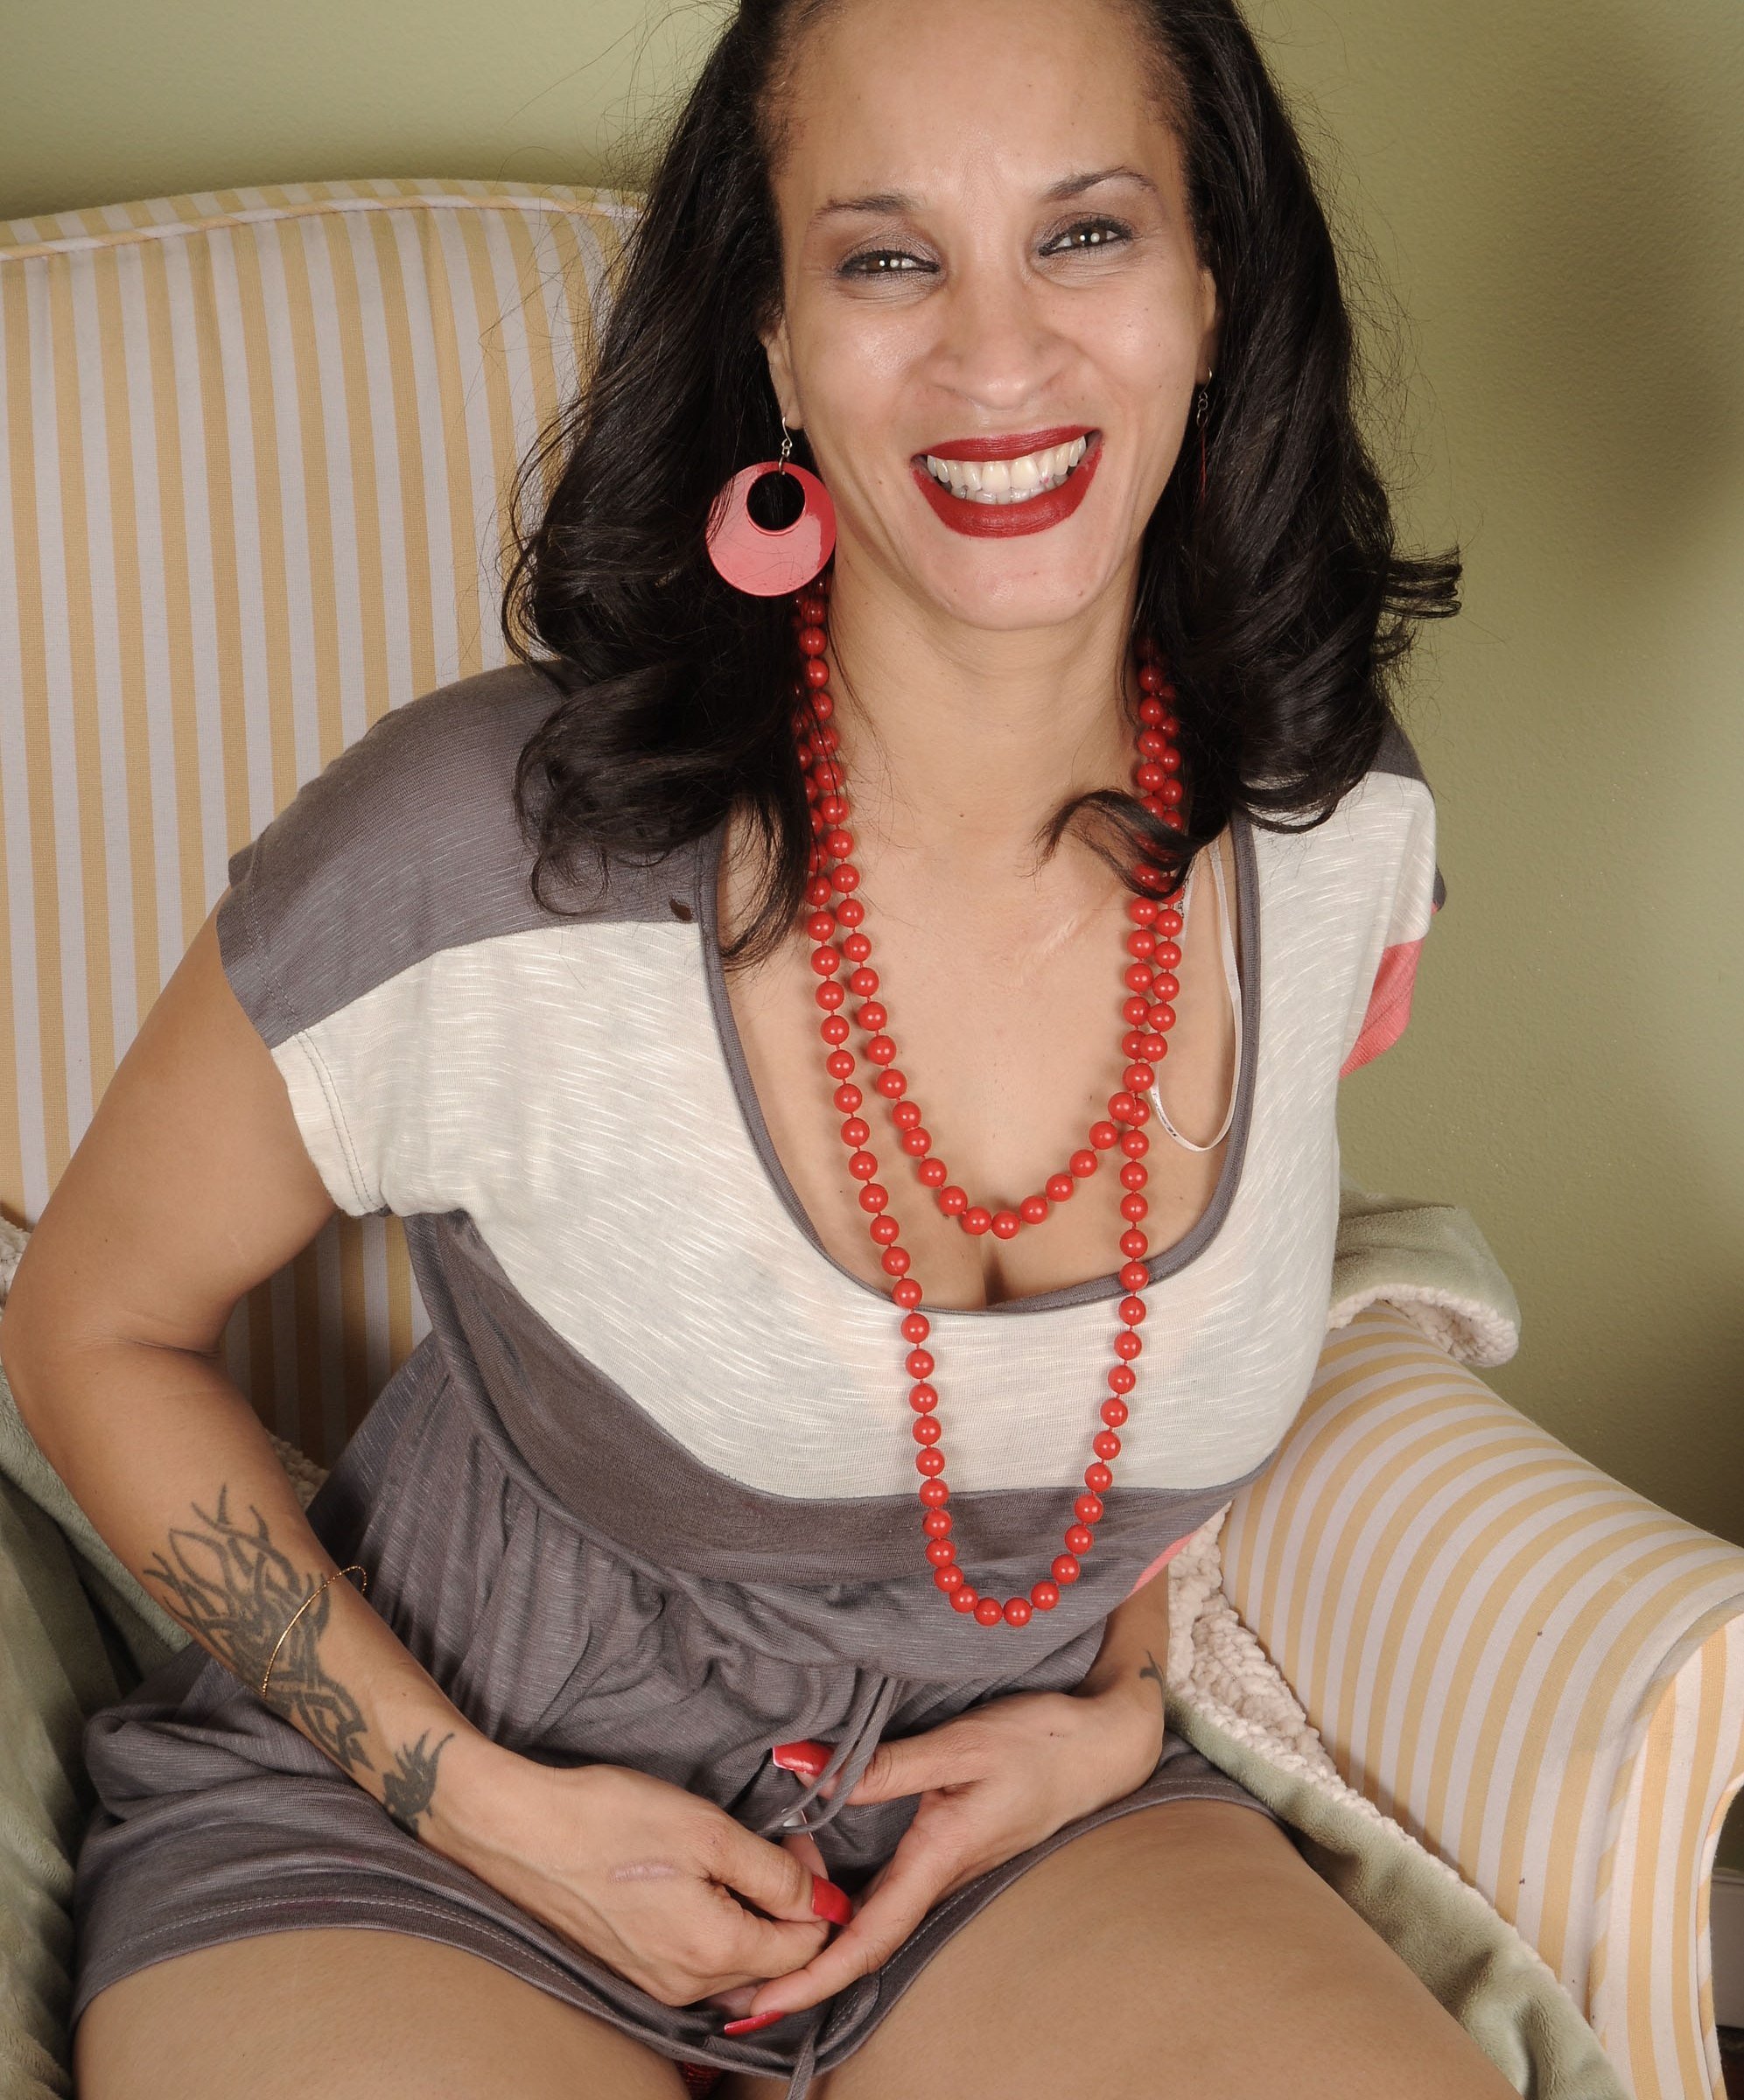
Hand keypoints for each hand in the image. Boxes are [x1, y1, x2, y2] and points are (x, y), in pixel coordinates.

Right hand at [424, 1737, 845, 2007]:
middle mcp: (688, 1987)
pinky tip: (697, 1878)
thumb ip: (776, 1875)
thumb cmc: (610, 1820)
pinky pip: (700, 1962)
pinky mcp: (634, 1970)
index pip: (806, 1946)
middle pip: (773, 1960)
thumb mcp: (709, 1831)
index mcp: (714, 1953)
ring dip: (751, 1913)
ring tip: (730, 1854)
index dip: (815, 1889)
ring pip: (738, 1963)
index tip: (794, 1839)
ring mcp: (657, 1984)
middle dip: (786, 1902)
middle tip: (768, 1838)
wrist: (519, 1831)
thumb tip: (827, 1906)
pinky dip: (716, 1925)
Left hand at [741, 1680, 1165, 2019]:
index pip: (867, 1938)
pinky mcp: (949, 1851)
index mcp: (938, 1859)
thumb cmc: (1038, 1742)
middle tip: (734, 1990)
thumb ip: (882, 1764)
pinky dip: (846, 1912)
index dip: (815, 1976)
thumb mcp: (959, 1744)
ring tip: (759, 1952)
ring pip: (876, 1923)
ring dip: (821, 1945)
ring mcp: (947, 1869)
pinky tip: (817, 1901)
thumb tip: (803, 1767)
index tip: (765, 2003)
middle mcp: (940, 1877)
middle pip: (865, 1946)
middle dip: (803, 1975)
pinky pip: (890, 1897)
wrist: (1100, 1746)